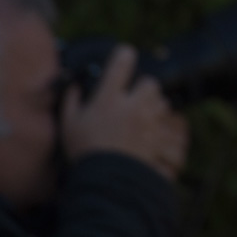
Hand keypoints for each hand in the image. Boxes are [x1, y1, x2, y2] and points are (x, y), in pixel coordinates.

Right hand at [61, 45, 189, 181]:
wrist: (106, 181)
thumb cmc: (85, 152)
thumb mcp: (69, 125)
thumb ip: (72, 101)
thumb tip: (74, 85)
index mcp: (109, 98)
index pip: (122, 63)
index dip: (125, 55)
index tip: (125, 55)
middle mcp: (132, 105)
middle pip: (150, 82)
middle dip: (144, 87)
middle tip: (134, 97)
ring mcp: (148, 120)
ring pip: (161, 101)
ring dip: (154, 105)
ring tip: (142, 115)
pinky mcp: (159, 135)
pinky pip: (167, 122)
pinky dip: (161, 124)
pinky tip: (151, 130)